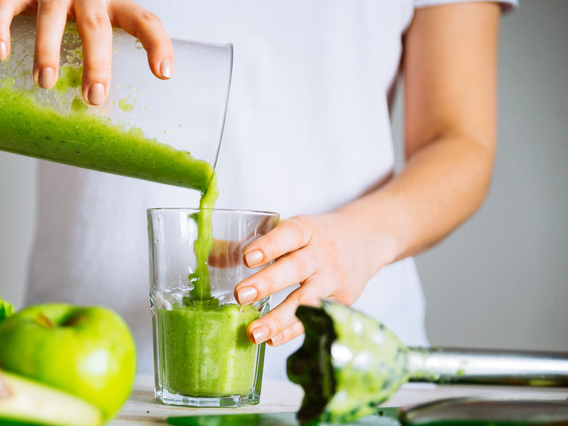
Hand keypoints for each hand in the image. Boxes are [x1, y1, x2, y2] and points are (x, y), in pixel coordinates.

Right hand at [0, 0, 173, 104]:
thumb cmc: (79, 15)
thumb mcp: (102, 27)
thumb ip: (106, 62)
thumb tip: (105, 130)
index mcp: (116, 4)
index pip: (145, 21)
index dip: (158, 45)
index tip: (164, 75)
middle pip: (96, 25)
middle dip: (96, 62)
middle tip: (93, 96)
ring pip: (52, 15)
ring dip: (48, 49)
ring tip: (43, 82)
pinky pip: (7, 3)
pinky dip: (1, 28)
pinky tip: (0, 54)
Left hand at [233, 212, 389, 346]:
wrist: (365, 241)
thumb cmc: (315, 237)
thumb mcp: (289, 231)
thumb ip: (249, 243)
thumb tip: (206, 253)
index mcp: (307, 230)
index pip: (289, 235)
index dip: (269, 245)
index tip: (247, 257)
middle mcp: (323, 254)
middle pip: (296, 268)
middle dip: (268, 283)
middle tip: (240, 295)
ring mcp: (334, 280)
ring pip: (308, 300)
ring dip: (280, 318)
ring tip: (253, 332)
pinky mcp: (341, 302)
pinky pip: (316, 319)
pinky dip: (294, 331)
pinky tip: (272, 340)